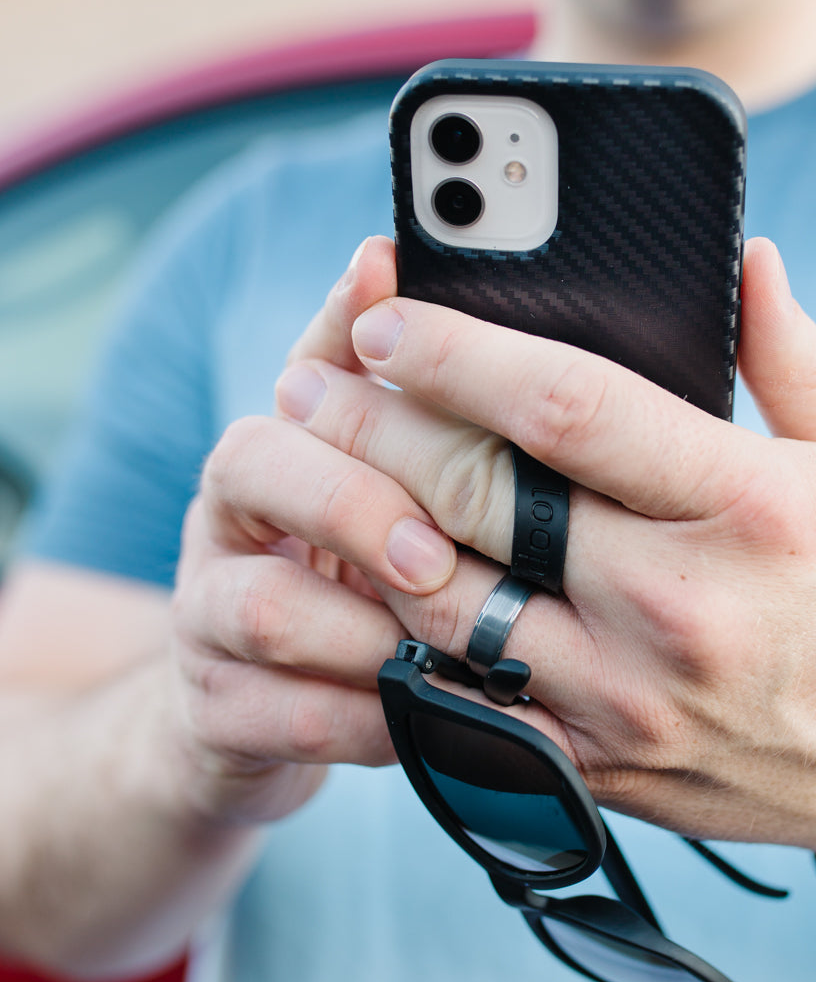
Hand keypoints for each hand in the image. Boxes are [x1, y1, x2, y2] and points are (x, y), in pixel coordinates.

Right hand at [166, 239, 457, 825]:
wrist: (252, 713)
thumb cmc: (341, 576)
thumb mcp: (366, 482)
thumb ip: (387, 392)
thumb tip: (397, 259)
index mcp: (279, 446)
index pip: (303, 367)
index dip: (347, 333)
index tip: (396, 300)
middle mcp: (227, 517)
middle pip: (253, 465)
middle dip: (355, 504)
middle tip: (439, 557)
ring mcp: (206, 617)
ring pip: (265, 607)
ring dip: (367, 632)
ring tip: (444, 655)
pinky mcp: (215, 714)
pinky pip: (285, 718)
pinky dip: (366, 722)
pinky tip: (425, 719)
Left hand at [277, 235, 815, 877]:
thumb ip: (794, 354)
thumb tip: (745, 256)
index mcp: (746, 507)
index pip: (570, 411)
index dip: (462, 355)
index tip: (389, 316)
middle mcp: (675, 607)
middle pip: (482, 502)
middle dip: (375, 430)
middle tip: (313, 380)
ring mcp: (624, 697)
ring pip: (448, 602)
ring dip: (364, 525)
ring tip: (313, 463)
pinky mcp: (594, 759)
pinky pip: (465, 697)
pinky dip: (402, 631)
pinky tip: (359, 578)